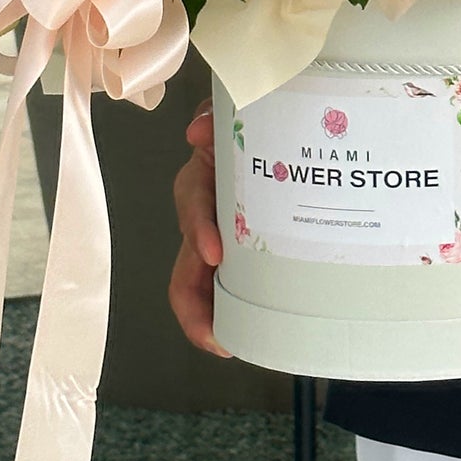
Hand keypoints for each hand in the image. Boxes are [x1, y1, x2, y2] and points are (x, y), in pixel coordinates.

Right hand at [168, 103, 231, 356]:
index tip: (213, 253)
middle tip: (212, 332)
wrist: (273, 130)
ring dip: (207, 316)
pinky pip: (224, 288)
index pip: (193, 204)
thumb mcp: (230, 117)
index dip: (199, 229)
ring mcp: (220, 238)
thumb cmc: (247, 128)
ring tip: (225, 344)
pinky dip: (227, 314)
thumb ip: (214, 117)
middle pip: (187, 262)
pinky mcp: (239, 256)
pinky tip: (241, 336)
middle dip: (193, 302)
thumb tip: (198, 129)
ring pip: (201, 283)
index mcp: (205, 180)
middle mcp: (206, 215)